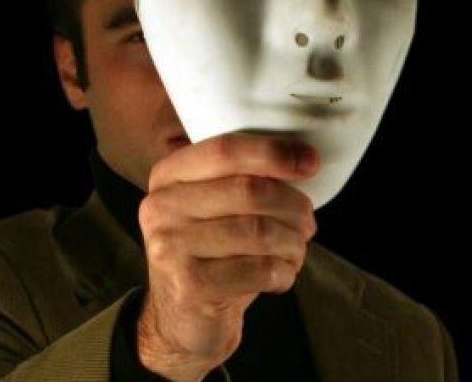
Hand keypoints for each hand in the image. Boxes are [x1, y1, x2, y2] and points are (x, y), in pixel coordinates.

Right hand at [134, 133, 319, 381]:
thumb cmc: (211, 256)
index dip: (273, 153)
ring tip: (295, 250)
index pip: (224, 150)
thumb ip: (242, 177)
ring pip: (259, 231)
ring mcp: (170, 248)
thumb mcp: (213, 207)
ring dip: (293, 242)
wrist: (182, 320)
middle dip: (293, 205)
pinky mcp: (189, 286)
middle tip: (307, 222)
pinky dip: (283, 272)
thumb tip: (304, 158)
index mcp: (167, 177)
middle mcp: (160, 208)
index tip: (310, 163)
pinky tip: (281, 276)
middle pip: (248, 190)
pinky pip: (259, 269)